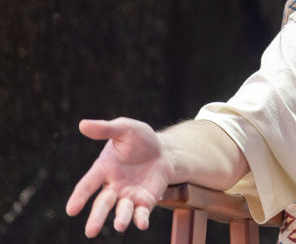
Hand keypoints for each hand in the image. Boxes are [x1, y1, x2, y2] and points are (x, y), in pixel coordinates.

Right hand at [66, 118, 172, 237]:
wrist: (164, 151)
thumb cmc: (140, 139)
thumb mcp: (125, 129)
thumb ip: (106, 129)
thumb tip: (83, 124)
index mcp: (103, 169)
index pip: (88, 184)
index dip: (79, 197)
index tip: (71, 210)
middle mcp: (113, 186)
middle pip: (102, 204)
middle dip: (96, 217)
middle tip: (90, 232)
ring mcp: (129, 195)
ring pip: (122, 211)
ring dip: (120, 219)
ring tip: (119, 225)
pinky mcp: (145, 201)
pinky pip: (141, 212)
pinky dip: (140, 219)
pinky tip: (142, 224)